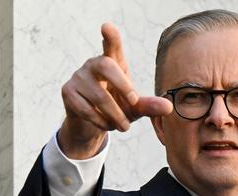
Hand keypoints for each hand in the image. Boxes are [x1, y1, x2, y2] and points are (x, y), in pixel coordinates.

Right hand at [59, 23, 172, 158]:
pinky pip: (86, 108)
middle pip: (106, 65)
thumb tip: (169, 107)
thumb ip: (149, 105)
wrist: (92, 124)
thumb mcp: (135, 108)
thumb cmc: (116, 109)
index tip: (107, 27)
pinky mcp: (68, 92)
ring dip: (115, 114)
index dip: (111, 37)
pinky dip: (101, 121)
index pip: (112, 46)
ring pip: (99, 95)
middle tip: (134, 102)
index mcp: (113, 63)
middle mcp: (94, 65)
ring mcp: (79, 77)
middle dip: (122, 84)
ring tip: (124, 126)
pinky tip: (107, 125)